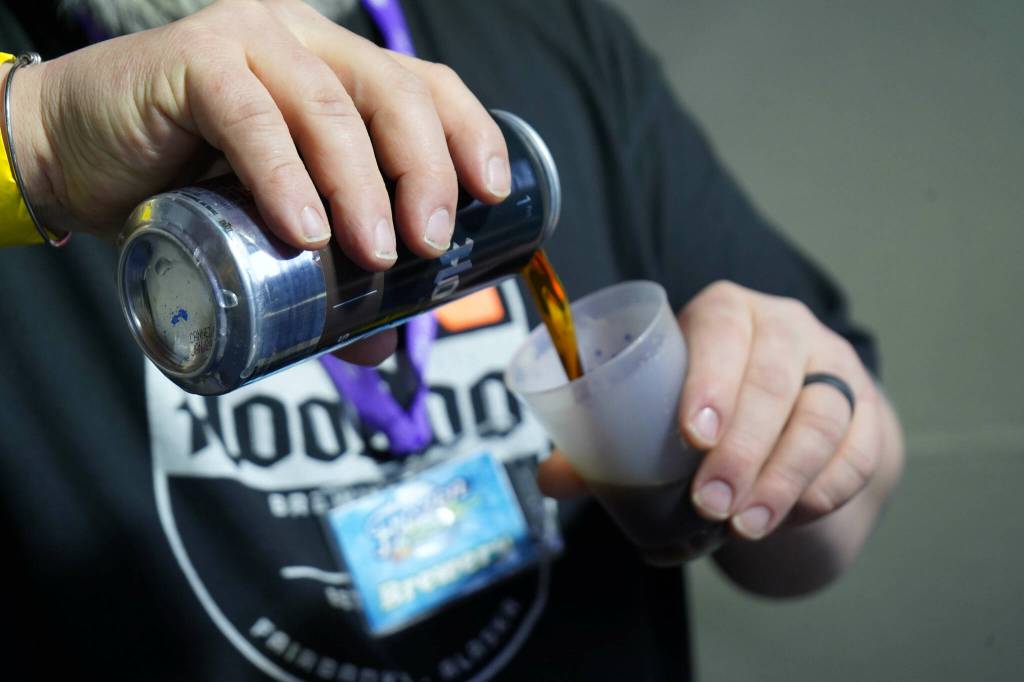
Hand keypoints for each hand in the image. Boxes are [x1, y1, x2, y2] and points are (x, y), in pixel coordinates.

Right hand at [7, 0, 509, 265]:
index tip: (492, 195)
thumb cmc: (182, 186)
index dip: (468, 134)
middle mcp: (304, 43)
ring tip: (375, 254)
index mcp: (338, 69)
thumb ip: (327, 274)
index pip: (425, 86)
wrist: (70, 157)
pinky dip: (283, 175)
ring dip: (362, 187)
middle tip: (429, 246)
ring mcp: (249, 42)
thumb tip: (380, 343)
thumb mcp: (273, 224)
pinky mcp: (192, 61)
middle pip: (393, 94)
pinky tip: (304, 230)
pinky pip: (250, 116)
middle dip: (424, 172)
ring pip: (328, 108)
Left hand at [539, 280, 890, 543]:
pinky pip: (859, 449)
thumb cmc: (705, 401)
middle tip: (711, 503)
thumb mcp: (660, 404)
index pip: (722, 329)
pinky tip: (793, 516)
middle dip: (743, 449)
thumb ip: (605, 439)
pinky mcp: (868, 408)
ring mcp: (833, 364)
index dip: (712, 378)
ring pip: (822, 417)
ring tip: (746, 524)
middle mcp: (784, 327)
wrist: (785, 412)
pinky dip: (827, 487)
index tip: (692, 436)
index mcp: (724, 312)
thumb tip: (552, 480)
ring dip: (784, 478)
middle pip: (775, 381)